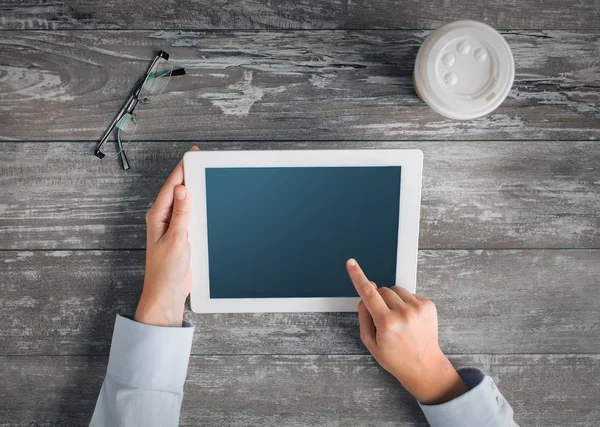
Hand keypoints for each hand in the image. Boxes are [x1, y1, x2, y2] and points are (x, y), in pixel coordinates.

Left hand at [134, 146, 198, 326]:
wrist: (167, 293)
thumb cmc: (166, 271)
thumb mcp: (177, 239)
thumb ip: (181, 214)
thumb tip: (183, 189)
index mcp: (158, 216)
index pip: (171, 186)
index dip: (183, 169)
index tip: (193, 155)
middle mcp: (163, 219)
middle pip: (178, 191)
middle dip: (190, 175)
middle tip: (202, 161)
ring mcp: (172, 227)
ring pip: (184, 202)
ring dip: (194, 191)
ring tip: (206, 176)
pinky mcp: (181, 235)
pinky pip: (190, 215)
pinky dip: (198, 206)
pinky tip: (206, 203)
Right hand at [346, 258, 467, 404]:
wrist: (424, 366)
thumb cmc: (395, 357)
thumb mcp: (370, 342)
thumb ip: (364, 316)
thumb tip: (364, 296)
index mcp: (387, 323)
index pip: (368, 293)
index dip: (358, 276)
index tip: (351, 264)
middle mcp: (403, 313)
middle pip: (382, 290)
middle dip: (378, 299)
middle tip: (383, 317)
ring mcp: (418, 308)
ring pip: (395, 289)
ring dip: (393, 299)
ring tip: (398, 319)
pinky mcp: (428, 305)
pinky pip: (409, 293)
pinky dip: (406, 302)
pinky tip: (409, 319)